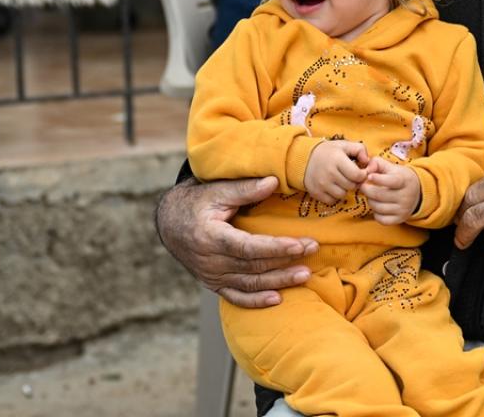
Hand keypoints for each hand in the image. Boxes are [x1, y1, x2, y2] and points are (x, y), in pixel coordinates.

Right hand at [155, 177, 318, 307]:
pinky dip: (256, 301)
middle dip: (286, 261)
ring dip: (279, 282)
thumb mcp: (216, 190)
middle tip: (313, 251)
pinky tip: (277, 299)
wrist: (170, 223)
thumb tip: (274, 181)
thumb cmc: (196, 202)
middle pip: (253, 266)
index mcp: (209, 237)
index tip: (300, 244)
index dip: (276, 248)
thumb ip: (245, 188)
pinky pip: (236, 297)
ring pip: (249, 284)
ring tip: (304, 276)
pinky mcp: (213, 284)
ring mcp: (211, 276)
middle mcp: (210, 261)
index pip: (248, 247)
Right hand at [304, 140, 369, 204]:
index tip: (360, 172)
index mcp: (337, 159)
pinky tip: (333, 187)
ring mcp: (321, 184)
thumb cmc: (328, 152)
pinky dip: (334, 196)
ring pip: (343, 195)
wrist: (304, 159)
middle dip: (354, 182)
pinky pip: (332, 201)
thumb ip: (359, 149)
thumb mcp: (344, 145)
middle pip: (351, 186)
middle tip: (349, 176)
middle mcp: (329, 173)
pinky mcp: (316, 193)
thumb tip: (367, 161)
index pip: (358, 175)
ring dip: (344, 189)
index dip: (362, 175)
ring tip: (340, 181)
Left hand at [360, 157, 421, 225]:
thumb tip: (367, 169)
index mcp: (405, 180)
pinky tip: (377, 206)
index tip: (369, 176)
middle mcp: (406, 196)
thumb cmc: (399, 177)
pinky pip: (381, 219)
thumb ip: (377, 163)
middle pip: (380, 195)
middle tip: (363, 186)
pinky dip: (375, 213)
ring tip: (371, 195)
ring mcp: (403, 209)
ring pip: (378, 208)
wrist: (417, 192)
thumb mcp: (392, 167)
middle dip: (367, 190)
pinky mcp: (400, 219)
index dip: (379, 179)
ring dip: (370, 201)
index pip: (392, 181)